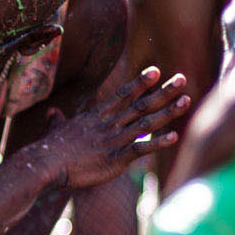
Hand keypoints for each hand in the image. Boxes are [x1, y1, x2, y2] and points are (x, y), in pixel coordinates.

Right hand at [37, 67, 189, 188]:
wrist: (48, 163)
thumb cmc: (50, 149)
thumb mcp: (55, 129)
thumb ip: (58, 119)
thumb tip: (52, 112)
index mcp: (98, 116)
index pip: (124, 94)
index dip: (141, 82)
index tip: (157, 71)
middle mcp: (110, 124)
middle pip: (142, 104)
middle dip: (164, 92)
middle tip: (182, 79)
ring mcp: (114, 140)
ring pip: (146, 123)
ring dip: (167, 112)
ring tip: (186, 101)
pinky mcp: (116, 159)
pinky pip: (141, 148)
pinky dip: (158, 143)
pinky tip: (174, 136)